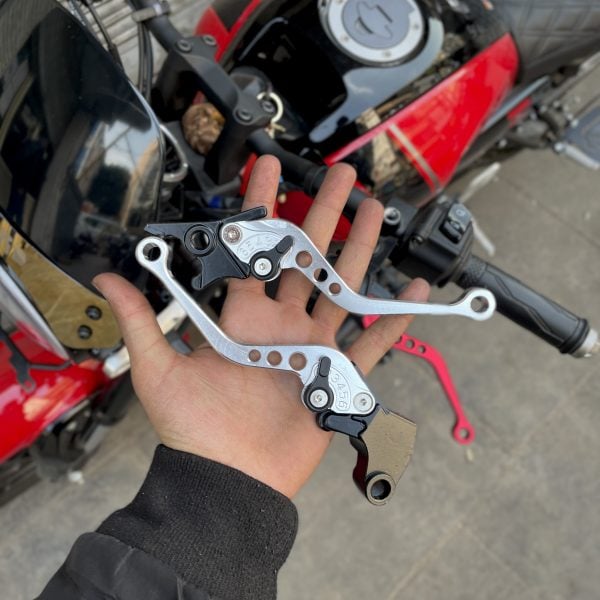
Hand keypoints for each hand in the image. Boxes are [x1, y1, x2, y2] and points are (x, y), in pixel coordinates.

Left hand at [93, 156, 428, 497]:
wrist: (229, 479)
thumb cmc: (193, 431)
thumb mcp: (159, 372)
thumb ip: (140, 321)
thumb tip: (106, 279)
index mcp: (241, 317)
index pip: (253, 250)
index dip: (260, 209)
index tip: (269, 168)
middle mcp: (279, 325)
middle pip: (307, 258)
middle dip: (323, 214)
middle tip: (340, 177)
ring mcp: (311, 347)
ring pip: (342, 288)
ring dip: (359, 251)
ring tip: (374, 213)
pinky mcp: (334, 376)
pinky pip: (371, 343)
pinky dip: (392, 320)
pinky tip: (411, 293)